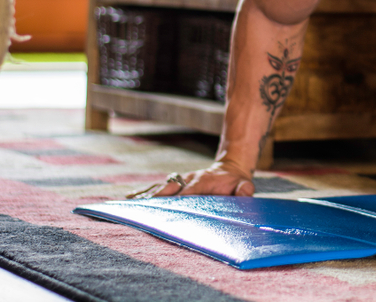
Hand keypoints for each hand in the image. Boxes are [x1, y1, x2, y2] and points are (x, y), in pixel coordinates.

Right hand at [126, 160, 254, 198]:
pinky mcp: (176, 183)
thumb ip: (245, 188)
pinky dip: (144, 193)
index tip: (167, 207)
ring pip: (161, 187)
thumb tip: (245, 191)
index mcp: (203, 181)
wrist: (230, 167)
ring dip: (146, 195)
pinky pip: (158, 187)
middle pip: (169, 188)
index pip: (188, 191)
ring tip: (129, 202)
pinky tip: (130, 198)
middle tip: (141, 207)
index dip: (178, 198)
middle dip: (156, 198)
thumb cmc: (236, 181)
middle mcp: (188, 179)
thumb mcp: (244, 183)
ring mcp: (181, 180)